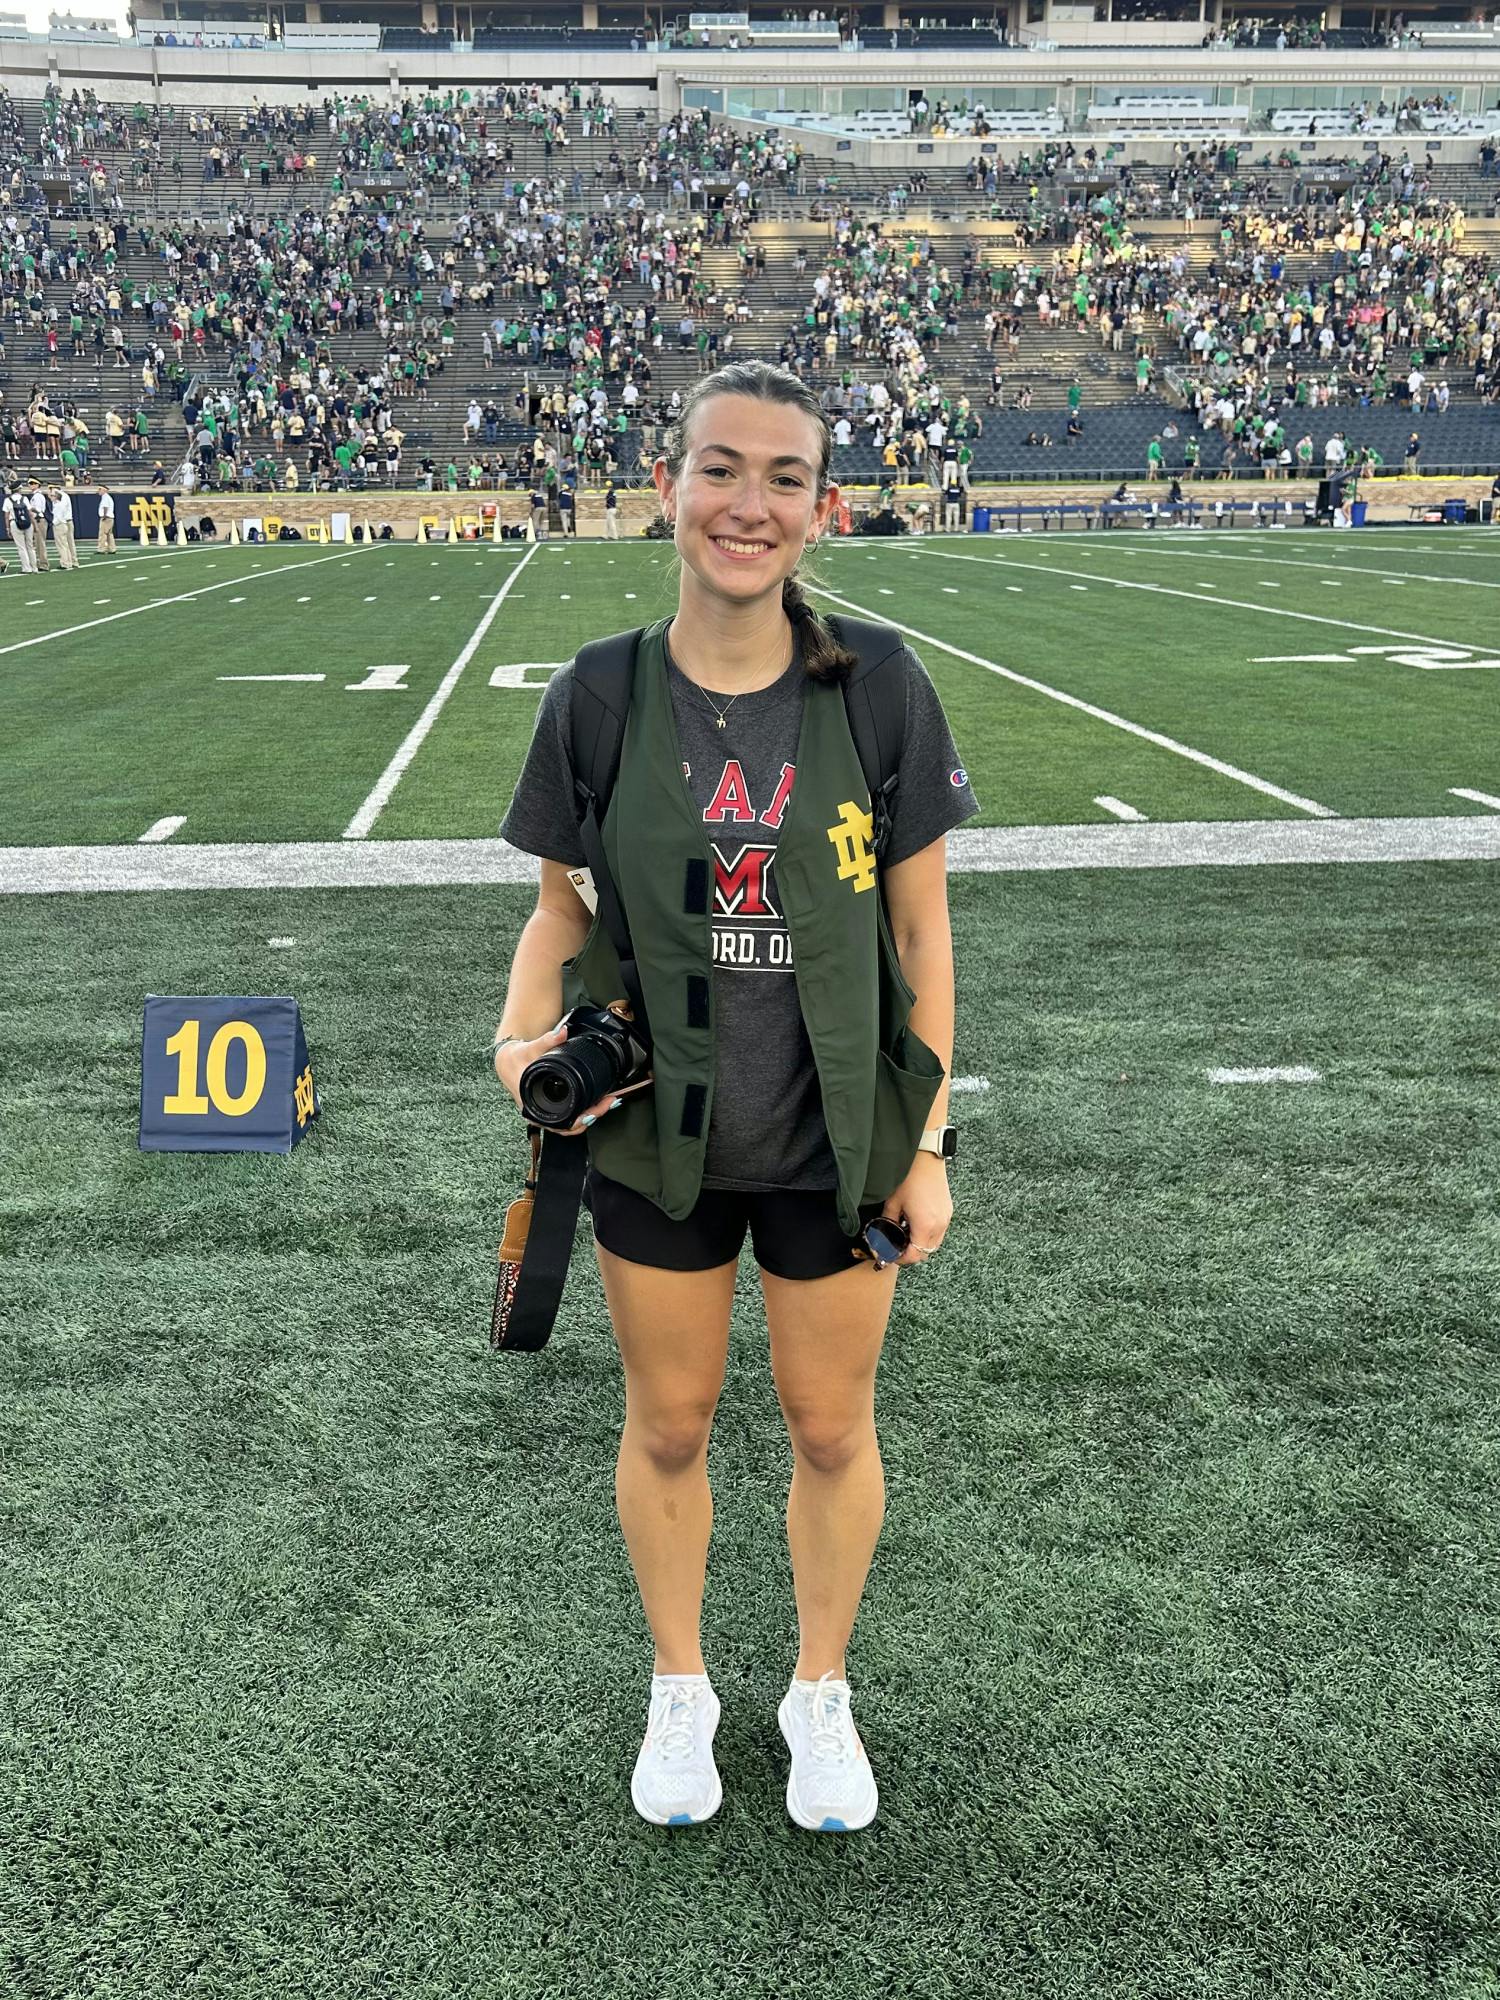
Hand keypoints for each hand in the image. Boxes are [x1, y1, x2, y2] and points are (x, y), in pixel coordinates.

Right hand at [495, 1020, 627, 1138]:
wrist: (508, 1062)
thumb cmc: (516, 1060)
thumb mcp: (530, 1048)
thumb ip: (547, 1040)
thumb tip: (562, 1032)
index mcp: (532, 1105)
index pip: (559, 1123)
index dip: (579, 1119)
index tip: (595, 1110)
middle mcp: (539, 1114)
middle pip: (570, 1126)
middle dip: (592, 1116)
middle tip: (609, 1102)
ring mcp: (546, 1113)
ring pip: (571, 1124)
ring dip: (590, 1116)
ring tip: (607, 1103)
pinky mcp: (551, 1109)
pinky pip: (569, 1117)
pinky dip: (583, 1113)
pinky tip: (596, 1104)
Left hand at [881, 1153, 952, 1269]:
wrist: (926, 1159)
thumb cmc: (909, 1177)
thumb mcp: (892, 1202)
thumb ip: (887, 1222)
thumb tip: (882, 1234)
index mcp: (925, 1225)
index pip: (916, 1255)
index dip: (902, 1259)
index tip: (892, 1255)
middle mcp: (939, 1225)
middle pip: (927, 1252)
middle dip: (911, 1253)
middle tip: (897, 1246)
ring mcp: (946, 1218)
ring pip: (935, 1243)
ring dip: (921, 1244)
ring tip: (906, 1234)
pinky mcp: (948, 1211)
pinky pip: (940, 1231)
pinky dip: (928, 1233)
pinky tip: (916, 1224)